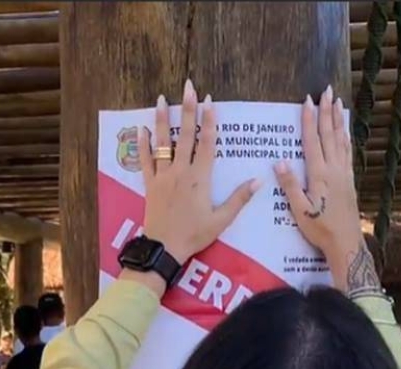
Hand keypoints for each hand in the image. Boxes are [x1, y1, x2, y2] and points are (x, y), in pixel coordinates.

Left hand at [140, 79, 260, 265]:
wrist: (164, 248)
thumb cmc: (195, 235)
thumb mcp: (221, 220)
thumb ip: (239, 198)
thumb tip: (259, 180)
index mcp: (200, 178)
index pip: (207, 143)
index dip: (209, 121)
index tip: (210, 101)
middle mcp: (181, 172)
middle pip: (186, 135)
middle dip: (188, 110)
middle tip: (188, 87)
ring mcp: (163, 176)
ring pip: (163, 142)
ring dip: (163, 119)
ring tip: (162, 99)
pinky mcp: (150, 184)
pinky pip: (146, 160)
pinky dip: (143, 144)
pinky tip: (141, 128)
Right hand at [274, 85, 375, 293]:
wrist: (346, 242)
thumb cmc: (320, 230)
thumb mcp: (300, 211)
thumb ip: (290, 186)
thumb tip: (279, 162)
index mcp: (320, 175)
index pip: (313, 141)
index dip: (309, 120)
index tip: (307, 101)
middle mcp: (334, 170)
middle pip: (329, 134)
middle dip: (326, 112)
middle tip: (326, 91)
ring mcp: (344, 174)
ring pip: (341, 140)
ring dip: (337, 120)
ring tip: (337, 102)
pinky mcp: (349, 180)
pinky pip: (347, 152)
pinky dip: (345, 137)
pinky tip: (345, 131)